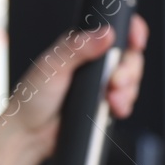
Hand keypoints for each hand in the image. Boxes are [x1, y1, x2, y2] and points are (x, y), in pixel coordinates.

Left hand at [4, 14, 149, 153]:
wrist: (29, 134)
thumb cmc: (31, 97)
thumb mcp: (52, 66)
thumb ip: (78, 48)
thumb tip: (106, 34)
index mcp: (81, 45)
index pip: (114, 30)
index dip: (131, 32)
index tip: (136, 41)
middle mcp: (93, 62)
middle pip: (129, 56)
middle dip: (129, 69)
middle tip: (115, 81)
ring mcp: (100, 84)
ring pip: (131, 79)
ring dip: (128, 89)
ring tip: (110, 98)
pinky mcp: (104, 104)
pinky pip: (126, 100)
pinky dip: (124, 104)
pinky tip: (113, 108)